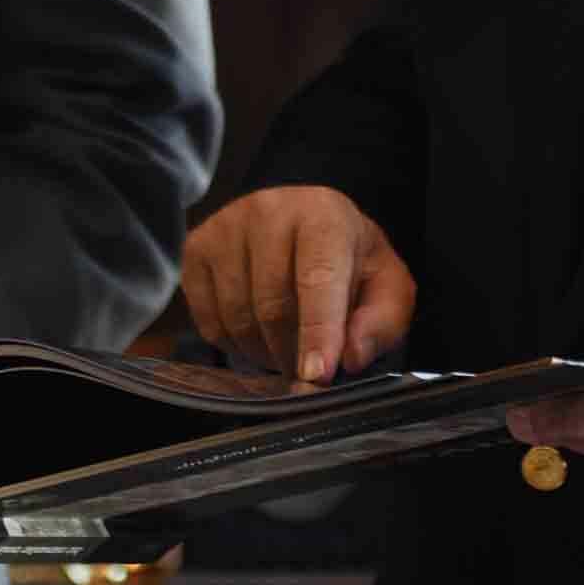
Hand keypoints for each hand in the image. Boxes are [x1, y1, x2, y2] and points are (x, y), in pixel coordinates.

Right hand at [182, 186, 417, 382]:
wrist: (304, 226)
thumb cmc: (349, 261)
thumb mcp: (386, 287)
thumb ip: (380, 322)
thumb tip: (350, 357)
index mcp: (323, 214)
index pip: (318, 277)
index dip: (318, 331)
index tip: (317, 375)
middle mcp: (269, 210)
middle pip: (272, 305)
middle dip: (292, 352)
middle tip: (307, 371)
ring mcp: (225, 227)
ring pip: (237, 316)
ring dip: (263, 352)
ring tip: (284, 349)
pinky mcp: (197, 249)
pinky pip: (209, 321)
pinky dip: (234, 344)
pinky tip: (256, 335)